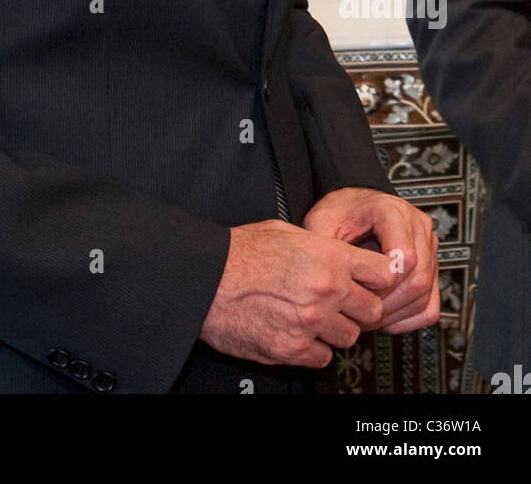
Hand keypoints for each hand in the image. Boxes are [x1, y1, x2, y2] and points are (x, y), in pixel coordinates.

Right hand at [198, 219, 399, 367]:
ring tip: (315, 317)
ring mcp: (312, 322)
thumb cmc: (239, 252)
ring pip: (350, 337)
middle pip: (373, 310)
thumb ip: (320, 247)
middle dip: (361, 308)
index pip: (383, 272)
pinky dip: (315, 348)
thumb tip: (338, 255)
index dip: (380, 278)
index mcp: (328, 256)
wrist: (207, 279)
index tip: (374, 282)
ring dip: (337, 330)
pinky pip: (323, 358)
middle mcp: (326, 289)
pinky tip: (300, 332)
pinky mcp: (294, 348)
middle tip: (344, 304)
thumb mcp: (286, 232)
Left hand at [303, 187, 439, 332]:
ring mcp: (428, 247)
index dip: (382, 284)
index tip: (356, 290)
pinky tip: (383, 317)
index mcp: (393, 212)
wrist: (352, 207)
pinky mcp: (431, 267)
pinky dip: (407, 318)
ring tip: (366, 316)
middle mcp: (417, 226)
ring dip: (395, 314)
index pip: (405, 258)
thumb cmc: (339, 213)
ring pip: (425, 296)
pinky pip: (429, 306)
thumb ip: (326, 250)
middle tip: (359, 313)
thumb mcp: (323, 223)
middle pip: (418, 280)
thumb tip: (328, 285)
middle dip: (387, 305)